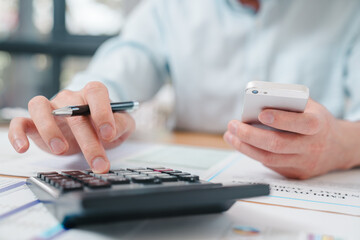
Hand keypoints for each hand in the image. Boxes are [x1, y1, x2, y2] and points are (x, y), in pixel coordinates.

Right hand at [8, 82, 134, 172]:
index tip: (109, 133)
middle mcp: (69, 98)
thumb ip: (122, 124)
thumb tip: (112, 130)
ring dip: (50, 129)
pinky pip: (20, 122)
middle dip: (88, 140)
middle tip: (98, 162)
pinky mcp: (34, 123)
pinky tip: (23, 148)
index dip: (102, 111)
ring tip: (62, 150)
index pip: (95, 92)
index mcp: (91, 95)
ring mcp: (51, 108)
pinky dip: (17, 134)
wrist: (92, 131)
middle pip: (73, 111)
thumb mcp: (121, 126)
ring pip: (40, 107)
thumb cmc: (105, 126)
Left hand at [224, 99, 359, 178]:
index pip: (301, 123)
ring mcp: (304, 163)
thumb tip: (257, 103)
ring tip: (231, 135)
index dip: (281, 119)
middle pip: (277, 144)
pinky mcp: (295, 174)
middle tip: (233, 125)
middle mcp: (312, 146)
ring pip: (269, 158)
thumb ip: (287, 103)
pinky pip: (270, 164)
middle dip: (250, 135)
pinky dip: (254, 153)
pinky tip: (243, 144)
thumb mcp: (308, 107)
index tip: (260, 114)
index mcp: (318, 125)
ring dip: (244, 147)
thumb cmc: (315, 120)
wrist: (337, 147)